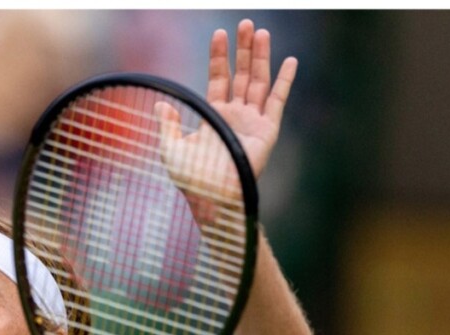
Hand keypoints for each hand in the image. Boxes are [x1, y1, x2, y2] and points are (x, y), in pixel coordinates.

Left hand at [157, 18, 296, 200]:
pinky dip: (285, 81)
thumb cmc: (191, 179)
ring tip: (261, 32)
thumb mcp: (170, 149)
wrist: (213, 197)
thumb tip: (159, 104)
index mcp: (214, 116)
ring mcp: (253, 122)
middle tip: (246, 23)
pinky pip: (278, 101)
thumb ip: (167, 125)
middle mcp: (235, 116)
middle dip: (244, 49)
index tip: (220, 33)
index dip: (219, 57)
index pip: (219, 79)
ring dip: (261, 57)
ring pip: (259, 81)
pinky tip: (290, 61)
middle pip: (242, 74)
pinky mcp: (267, 131)